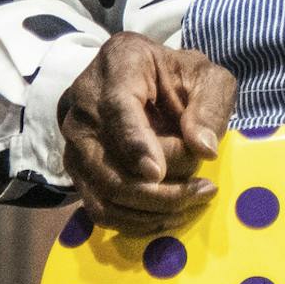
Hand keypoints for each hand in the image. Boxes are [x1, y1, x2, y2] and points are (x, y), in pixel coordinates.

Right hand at [57, 33, 236, 235]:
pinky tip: (171, 215)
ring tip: (194, 200)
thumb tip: (204, 149)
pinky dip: (135, 221)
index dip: (134, 143)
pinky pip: (99, 208)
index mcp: (119, 63)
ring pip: (103, 190)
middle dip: (156, 187)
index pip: (116, 107)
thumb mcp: (208, 77)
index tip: (157, 172)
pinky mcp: (77, 170)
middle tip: (203, 189)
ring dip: (151, 208)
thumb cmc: (180, 76)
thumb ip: (210, 105)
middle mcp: (83, 102)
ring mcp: (74, 140)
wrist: (147, 81)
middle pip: (105, 160)